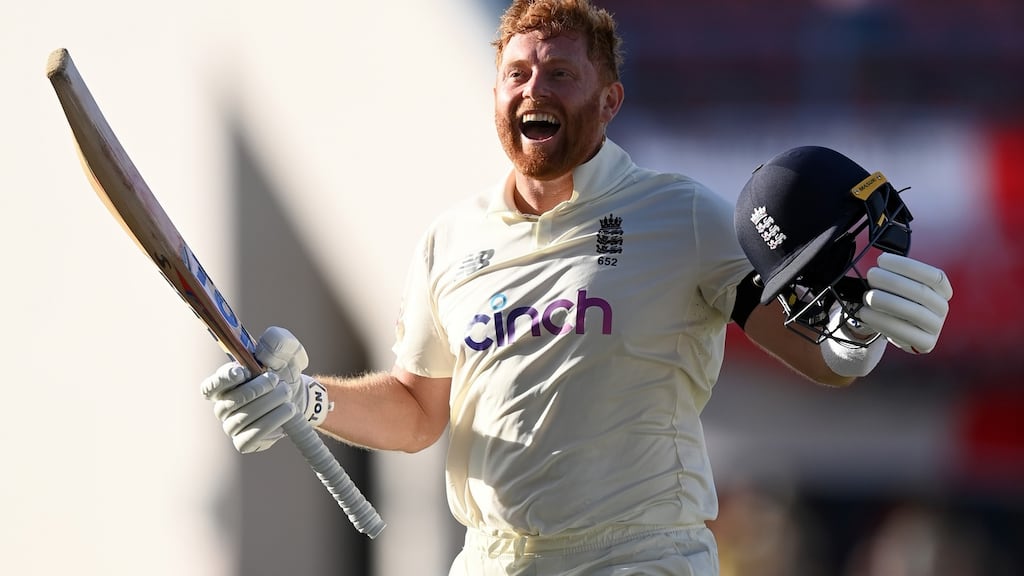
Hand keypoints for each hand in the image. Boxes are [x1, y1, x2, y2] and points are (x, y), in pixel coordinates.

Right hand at [201, 327, 330, 452]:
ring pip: (242, 419)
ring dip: (268, 406)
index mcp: (225, 383)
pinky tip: (286, 413)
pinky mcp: (244, 442)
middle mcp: (223, 405)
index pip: (210, 386)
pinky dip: (270, 424)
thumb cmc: (285, 372)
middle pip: (232, 401)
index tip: (242, 372)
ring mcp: (232, 425)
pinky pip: (249, 438)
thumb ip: (278, 343)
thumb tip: (266, 347)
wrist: (298, 396)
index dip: (222, 380)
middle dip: (258, 390)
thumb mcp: (287, 352)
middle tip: (279, 382)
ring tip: (287, 395)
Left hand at [857, 253, 952, 353]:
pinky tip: (866, 313)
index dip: (906, 265)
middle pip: (922, 292)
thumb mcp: (900, 284)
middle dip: (892, 281)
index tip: (882, 260)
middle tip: (871, 275)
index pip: (932, 275)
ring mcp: (936, 327)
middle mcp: (942, 307)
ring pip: (915, 313)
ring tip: (867, 296)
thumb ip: (896, 273)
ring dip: (887, 302)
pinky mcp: (926, 343)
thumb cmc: (897, 299)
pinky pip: (904, 333)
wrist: (898, 328)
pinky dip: (882, 322)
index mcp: (942, 289)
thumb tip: (882, 261)